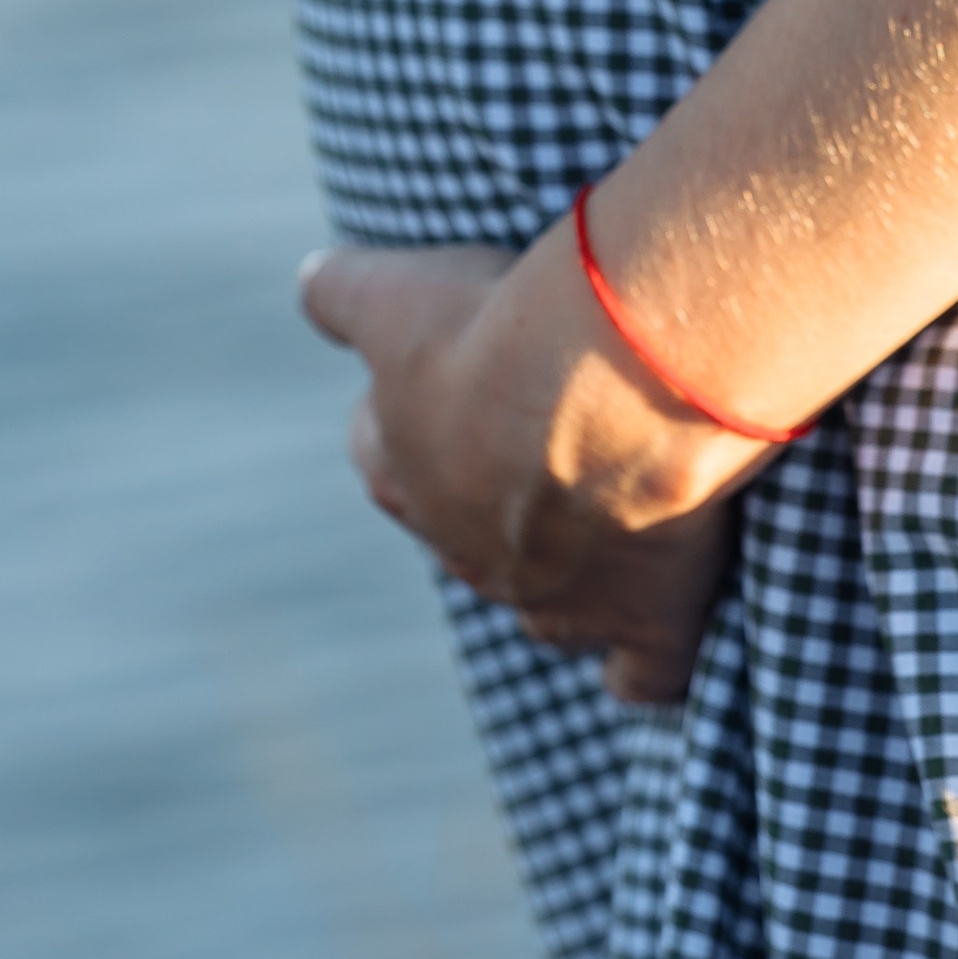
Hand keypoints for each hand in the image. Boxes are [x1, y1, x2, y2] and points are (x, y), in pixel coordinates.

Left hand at [300, 229, 766, 702]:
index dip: (414, 416)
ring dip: (561, 578)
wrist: (605, 386)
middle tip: (545, 435)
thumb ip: (341, 293)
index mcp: (401, 479)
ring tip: (599, 534)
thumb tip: (311, 284)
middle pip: (468, 535)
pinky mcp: (644, 620)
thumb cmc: (493, 333)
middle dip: (496, 498)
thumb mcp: (394, 291)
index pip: (385, 455)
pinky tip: (647, 649)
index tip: (451, 376)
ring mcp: (557, 598)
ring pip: (544, 611)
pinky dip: (641, 667)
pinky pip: (641, 674)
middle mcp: (468, 555)